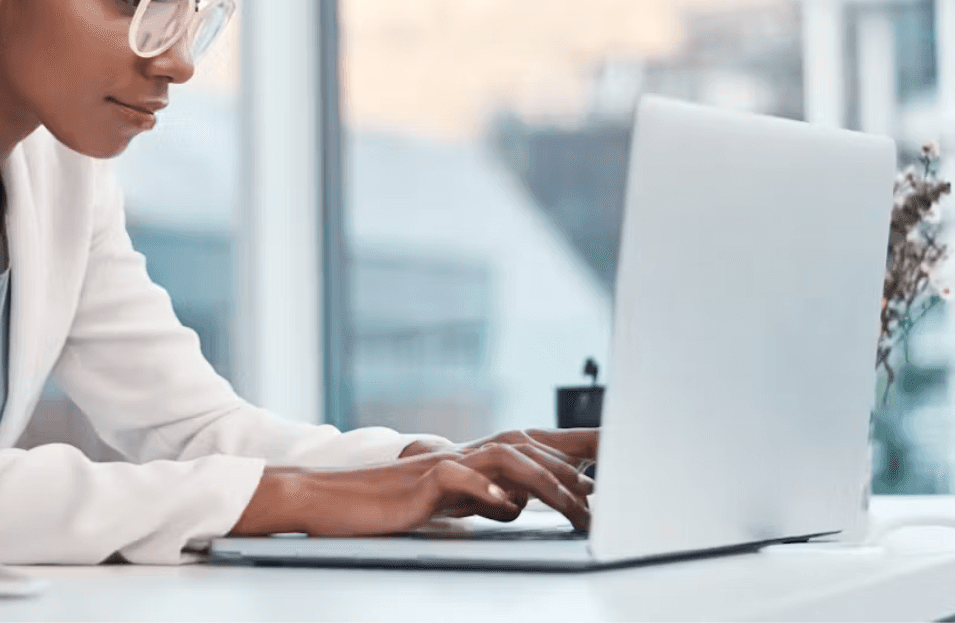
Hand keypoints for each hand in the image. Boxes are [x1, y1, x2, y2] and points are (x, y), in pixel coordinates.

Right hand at [231, 428, 596, 537]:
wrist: (334, 500)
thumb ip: (484, 497)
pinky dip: (486, 490)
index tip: (620, 453)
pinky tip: (508, 506)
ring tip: (575, 510)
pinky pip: (459, 478)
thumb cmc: (391, 505)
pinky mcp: (422, 481)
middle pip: (533, 447)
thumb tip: (519, 502)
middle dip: (577, 468)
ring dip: (546, 484)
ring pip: (507, 458)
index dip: (579, 444)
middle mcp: (466, 452)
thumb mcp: (450, 504)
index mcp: (476, 459)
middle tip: (610, 498)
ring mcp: (444, 463)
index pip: (537, 444)